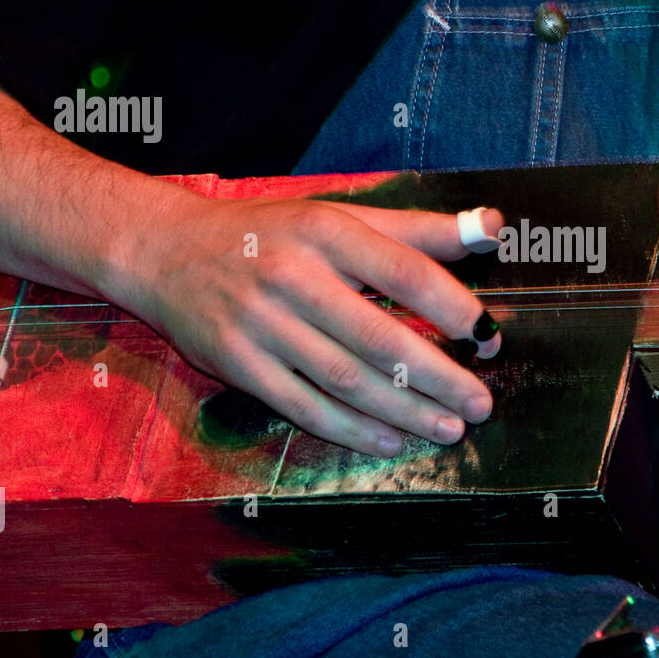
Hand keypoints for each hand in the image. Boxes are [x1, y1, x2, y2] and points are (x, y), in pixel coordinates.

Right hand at [111, 191, 503, 456]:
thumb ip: (417, 229)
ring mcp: (262, 324)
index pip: (405, 272)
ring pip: (346, 379)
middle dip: (438, 376)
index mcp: (327, 232)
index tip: (490, 336)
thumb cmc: (271, 235)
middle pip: (379, 338)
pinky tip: (389, 440)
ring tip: (448, 428)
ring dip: (404, 410)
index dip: (454, 308)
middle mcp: (294, 276)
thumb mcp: (339, 217)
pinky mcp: (237, 364)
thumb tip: (492, 227)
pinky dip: (350, 428)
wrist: (166, 252)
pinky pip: (303, 404)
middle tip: (480, 403)